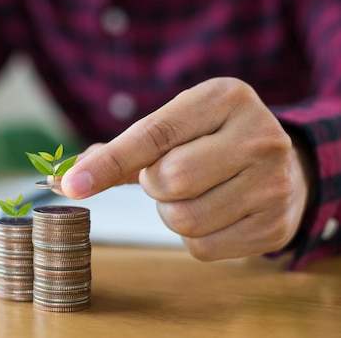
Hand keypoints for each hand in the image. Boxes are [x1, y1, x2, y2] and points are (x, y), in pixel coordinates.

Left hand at [61, 77, 312, 260]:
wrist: (282, 167)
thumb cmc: (209, 143)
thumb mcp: (175, 127)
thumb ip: (120, 151)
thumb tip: (63, 178)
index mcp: (224, 98)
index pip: (154, 134)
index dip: (108, 162)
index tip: (71, 184)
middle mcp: (258, 136)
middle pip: (169, 180)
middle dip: (154, 184)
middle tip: (168, 175)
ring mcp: (273, 183)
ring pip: (183, 219)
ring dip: (171, 212)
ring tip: (193, 193)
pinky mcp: (275, 226)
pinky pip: (202, 248)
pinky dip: (193, 237)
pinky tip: (213, 213)